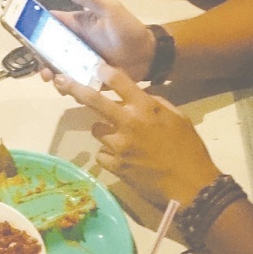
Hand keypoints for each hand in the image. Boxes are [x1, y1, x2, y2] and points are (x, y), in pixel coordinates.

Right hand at [41, 0, 155, 81]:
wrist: (148, 56)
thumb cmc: (128, 29)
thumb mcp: (110, 9)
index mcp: (76, 25)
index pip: (50, 24)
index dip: (35, 27)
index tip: (23, 33)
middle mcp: (74, 44)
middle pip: (48, 50)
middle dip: (39, 57)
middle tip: (40, 64)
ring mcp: (79, 63)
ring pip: (56, 68)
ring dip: (49, 73)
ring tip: (52, 77)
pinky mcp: (87, 79)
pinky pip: (72, 83)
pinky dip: (65, 86)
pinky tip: (66, 87)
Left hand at [53, 64, 218, 206]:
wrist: (191, 186)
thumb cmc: (189, 149)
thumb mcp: (178, 118)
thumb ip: (156, 104)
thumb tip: (140, 96)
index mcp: (146, 108)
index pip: (119, 81)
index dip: (105, 71)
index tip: (95, 66)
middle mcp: (128, 122)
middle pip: (93, 100)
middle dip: (75, 88)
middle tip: (61, 81)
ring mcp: (118, 145)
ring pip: (97, 130)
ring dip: (104, 131)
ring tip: (121, 138)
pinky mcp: (114, 166)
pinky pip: (102, 154)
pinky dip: (109, 154)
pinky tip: (123, 158)